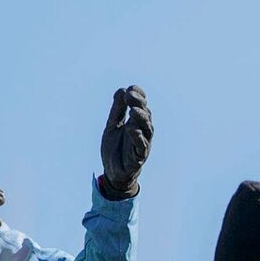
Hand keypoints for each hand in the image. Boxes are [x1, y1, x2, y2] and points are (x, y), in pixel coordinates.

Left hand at [99, 85, 152, 199]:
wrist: (113, 171)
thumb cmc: (115, 148)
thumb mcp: (112, 125)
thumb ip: (117, 110)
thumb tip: (121, 90)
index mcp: (136, 121)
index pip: (141, 105)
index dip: (138, 96)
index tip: (131, 89)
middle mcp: (142, 130)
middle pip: (145, 114)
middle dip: (139, 104)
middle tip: (130, 95)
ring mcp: (142, 143)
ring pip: (147, 129)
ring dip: (142, 118)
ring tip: (134, 110)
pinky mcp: (139, 156)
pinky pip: (141, 146)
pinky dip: (138, 137)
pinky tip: (132, 128)